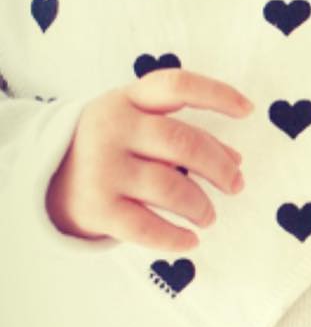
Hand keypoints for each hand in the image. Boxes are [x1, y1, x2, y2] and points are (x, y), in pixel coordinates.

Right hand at [46, 68, 250, 252]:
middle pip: (183, 143)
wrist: (45, 176)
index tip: (248, 111)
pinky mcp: (96, 208)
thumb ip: (184, 135)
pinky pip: (147, 227)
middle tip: (236, 185)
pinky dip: (176, 238)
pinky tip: (191, 241)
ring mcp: (102, 169)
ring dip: (200, 206)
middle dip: (219, 167)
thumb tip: (236, 161)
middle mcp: (113, 129)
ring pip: (171, 188)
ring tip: (208, 215)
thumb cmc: (111, 147)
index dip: (217, 94)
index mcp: (127, 100)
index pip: (177, 86)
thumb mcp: (138, 126)